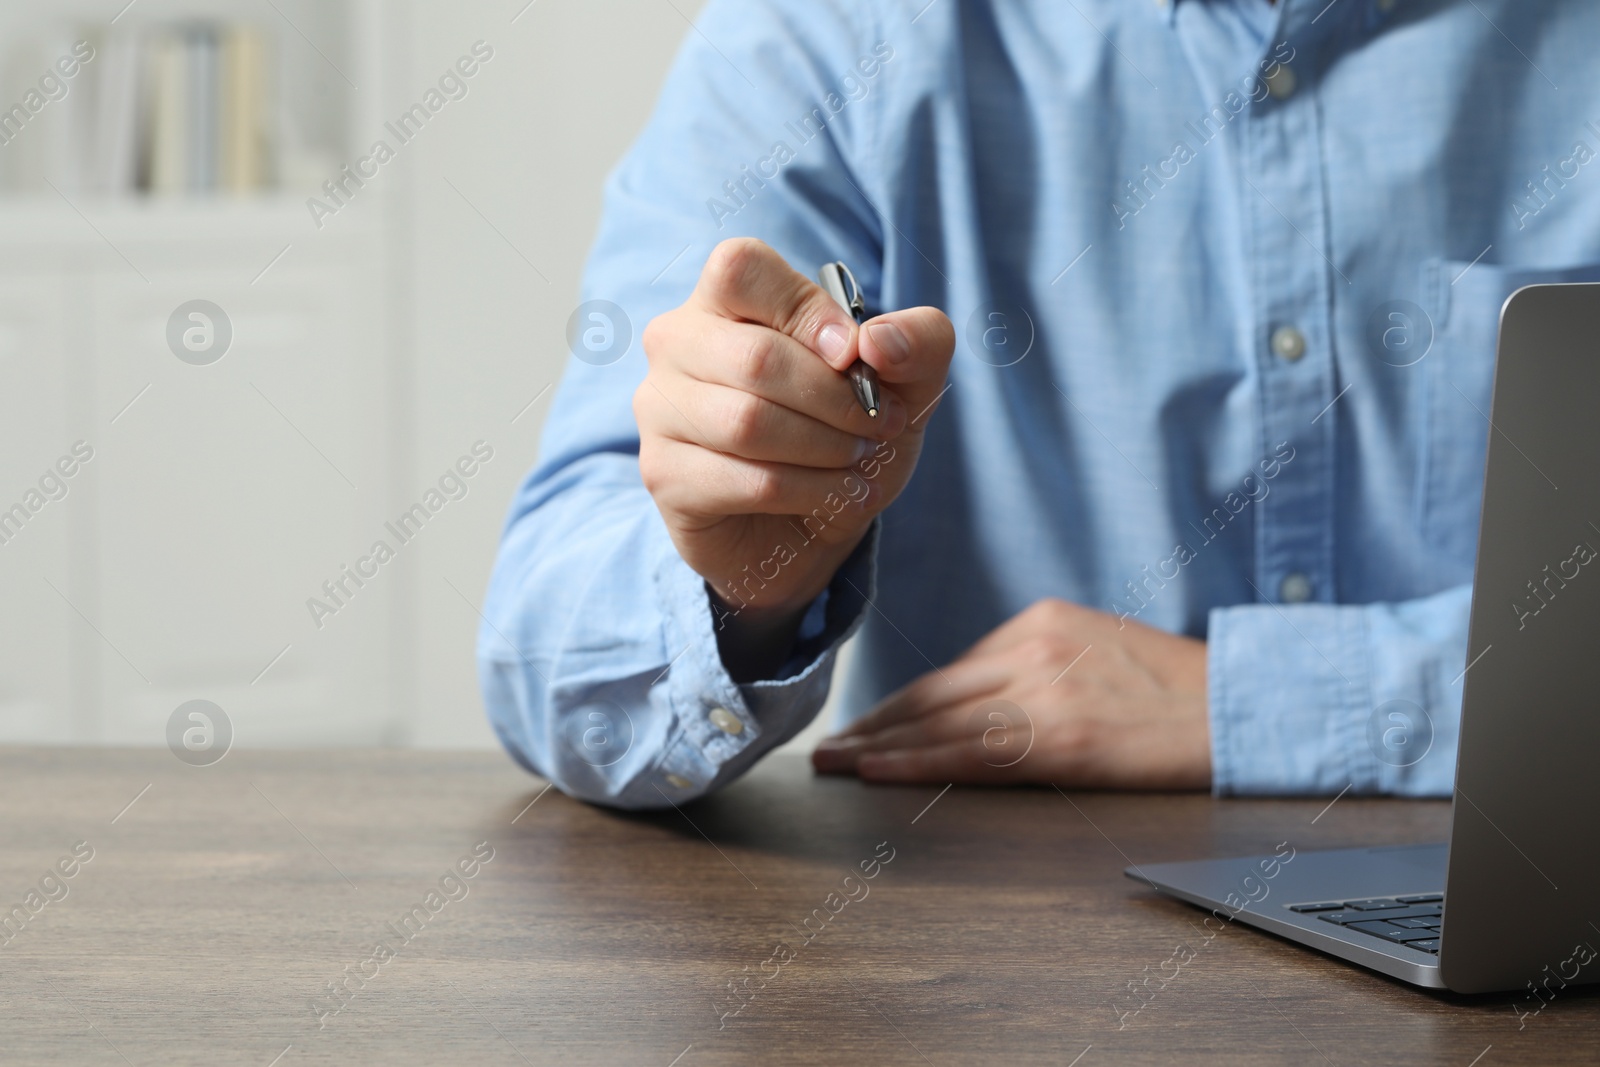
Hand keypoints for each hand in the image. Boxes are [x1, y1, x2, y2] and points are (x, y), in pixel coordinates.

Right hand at [635, 239, 953, 673]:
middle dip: (838, 401)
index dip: (808, 311)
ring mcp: (659, 409)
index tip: (854, 357)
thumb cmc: (845, 430)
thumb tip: (877, 342)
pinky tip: (838, 497)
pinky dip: (811, 492)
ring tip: (859, 463)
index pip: (741, 268)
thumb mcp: (906, 381)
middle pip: (757, 358)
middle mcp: (677, 342)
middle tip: (880, 426)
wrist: (812, 522)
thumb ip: (918, 341)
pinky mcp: (665, 474)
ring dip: (827, 449)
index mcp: (725, 298)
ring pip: (748, 423)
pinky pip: (746, 481)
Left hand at [812, 598, 1210, 788]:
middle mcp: (1033, 647)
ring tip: (837, 764)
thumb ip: (1038, 665)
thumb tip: (981, 699)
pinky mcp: (1062, 737)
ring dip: (880, 744)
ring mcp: (1045, 692)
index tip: (865, 724)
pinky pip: (970, 753)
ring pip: (939, 721)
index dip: (901, 703)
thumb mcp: (1097, 650)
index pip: (952, 671)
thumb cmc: (1176, 688)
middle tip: (829, 745)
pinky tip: (878, 771)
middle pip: (932, 692)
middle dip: (875, 722)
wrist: (1244, 703)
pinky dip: (915, 762)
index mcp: (1040, 621)